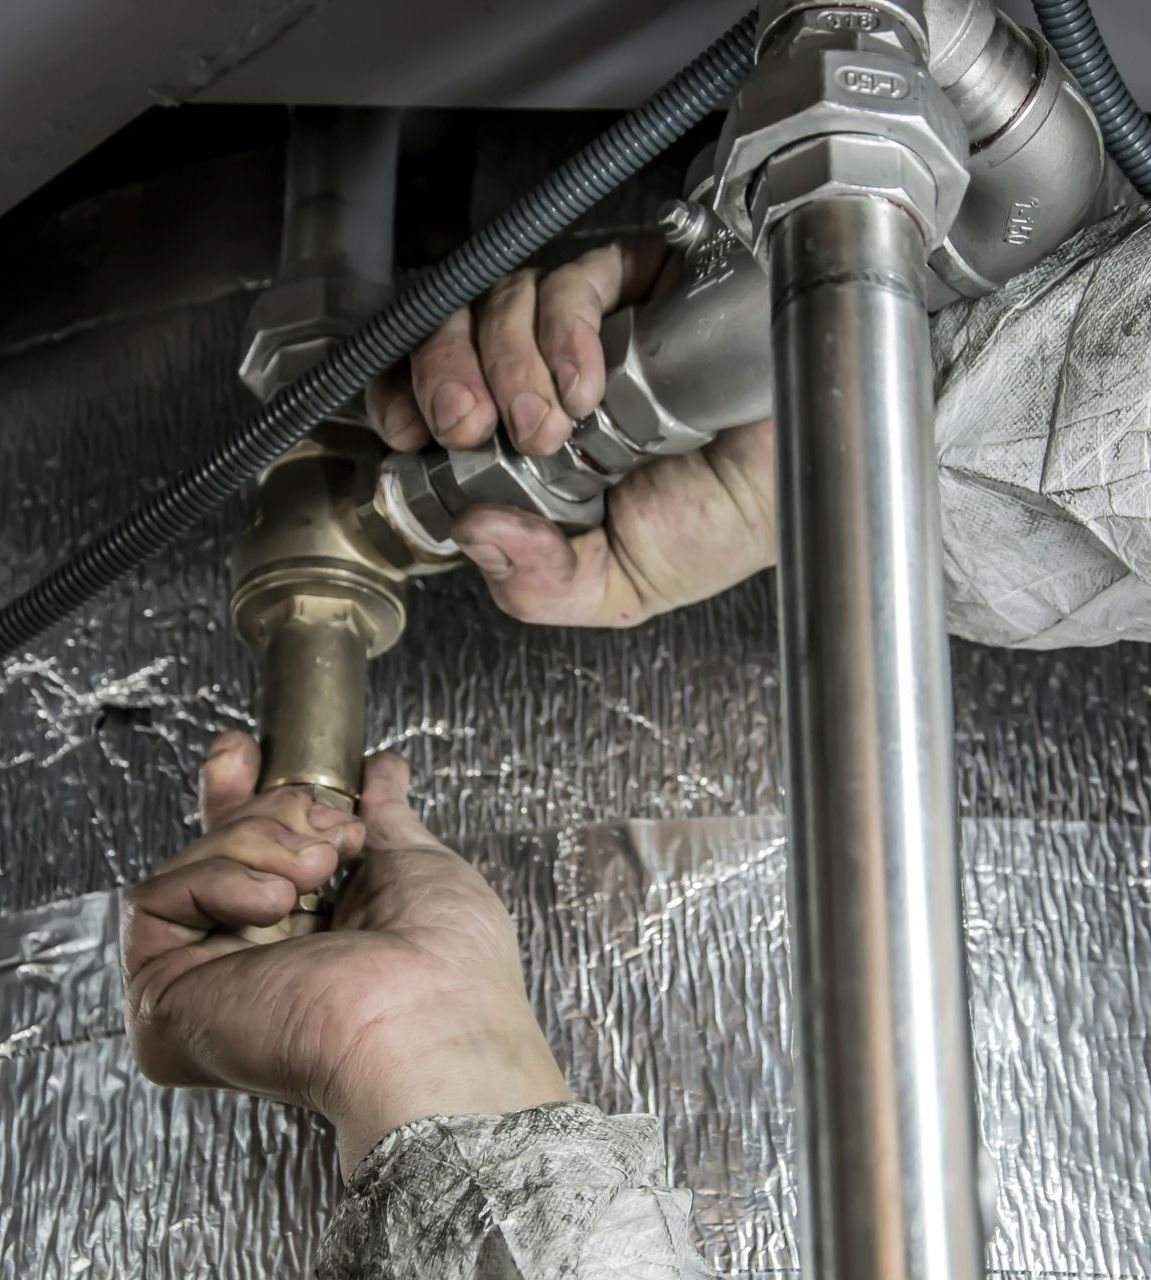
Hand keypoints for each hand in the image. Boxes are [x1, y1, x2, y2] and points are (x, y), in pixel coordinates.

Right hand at [121, 732, 568, 1176]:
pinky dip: (217, 879)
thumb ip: (385, 818)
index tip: (250, 751)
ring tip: (315, 873)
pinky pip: (155, 900)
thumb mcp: (417, 865)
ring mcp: (208, 981)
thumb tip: (382, 771)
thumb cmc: (448, 966)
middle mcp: (255, 961)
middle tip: (324, 829)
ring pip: (191, 863)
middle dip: (266, 808)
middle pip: (216, 848)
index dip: (243, 795)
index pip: (251, 854)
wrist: (429, 1020)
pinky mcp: (165, 999)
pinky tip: (272, 902)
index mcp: (312, 937)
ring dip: (260, 843)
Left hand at [368, 241, 775, 626]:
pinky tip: (590, 381)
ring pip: (501, 301)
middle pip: (452, 335)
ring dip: (508, 362)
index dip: (407, 398)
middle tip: (469, 425)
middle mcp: (548, 379)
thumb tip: (473, 533)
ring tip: (552, 423)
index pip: (437, 399)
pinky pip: (573, 279)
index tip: (408, 430)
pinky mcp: (637, 286)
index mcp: (528, 446)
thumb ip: (542, 582)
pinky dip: (565, 329)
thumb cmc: (726, 524)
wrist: (811, 482)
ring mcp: (589, 330)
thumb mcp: (620, 585)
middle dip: (443, 377)